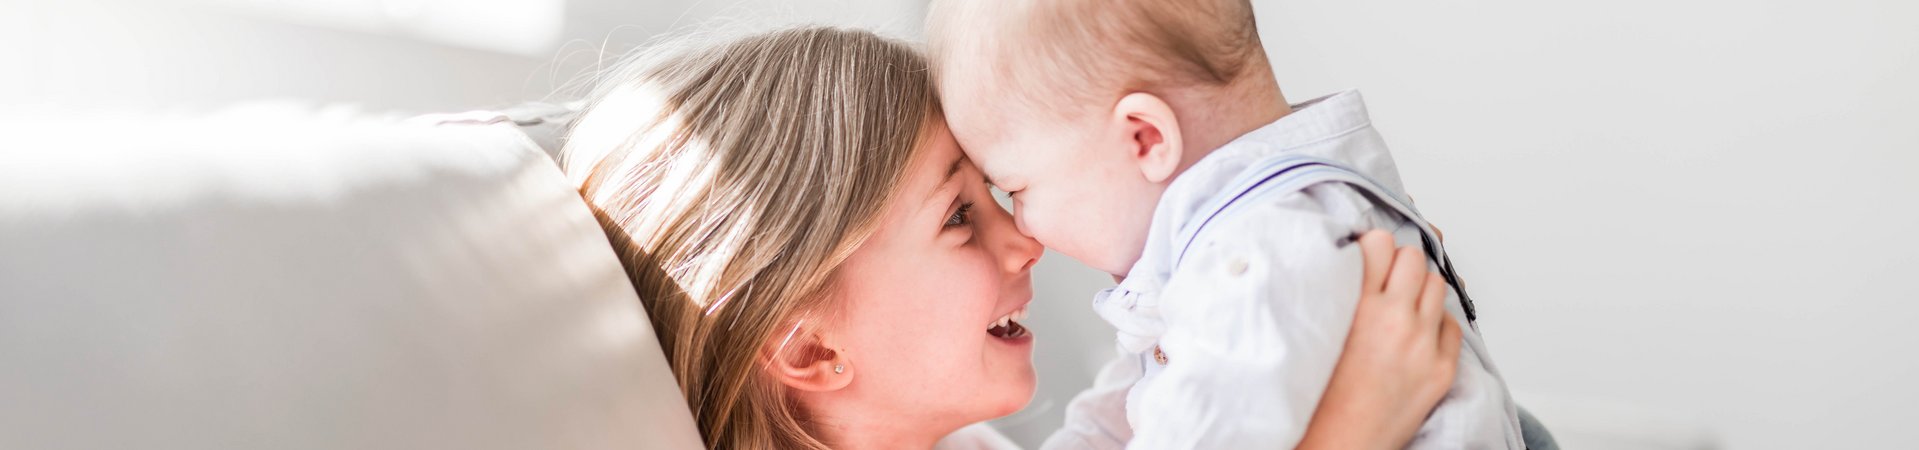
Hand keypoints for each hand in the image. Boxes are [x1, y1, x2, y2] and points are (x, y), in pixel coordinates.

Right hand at [1296, 230, 1462, 449]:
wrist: (1338, 444)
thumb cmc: (1317, 397)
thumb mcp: (1317, 330)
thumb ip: (1341, 293)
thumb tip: (1357, 261)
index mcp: (1358, 307)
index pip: (1379, 243)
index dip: (1373, 247)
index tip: (1367, 257)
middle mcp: (1394, 321)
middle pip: (1413, 259)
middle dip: (1399, 265)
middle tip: (1385, 281)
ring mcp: (1422, 345)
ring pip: (1436, 286)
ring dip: (1419, 290)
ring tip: (1401, 307)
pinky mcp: (1441, 370)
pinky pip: (1452, 325)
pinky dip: (1437, 323)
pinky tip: (1416, 335)